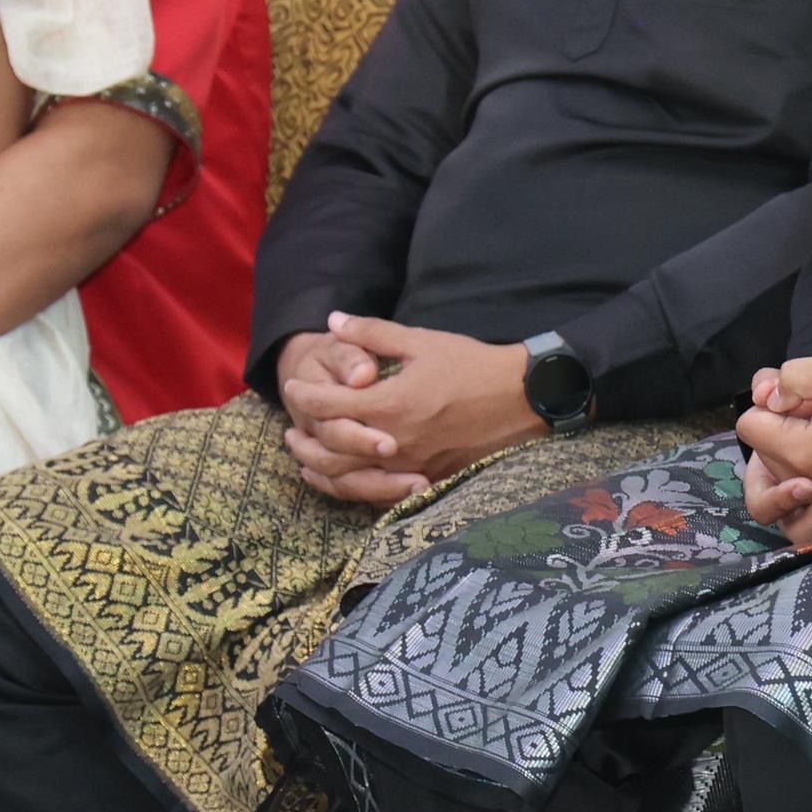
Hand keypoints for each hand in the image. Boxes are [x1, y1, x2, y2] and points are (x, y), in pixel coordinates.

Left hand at [272, 313, 537, 501]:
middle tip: (288, 427)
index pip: (330, 404)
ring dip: (320, 468)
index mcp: (389, 404)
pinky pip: (377, 491)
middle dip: (304, 438)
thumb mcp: (422, 341)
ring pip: (349, 478)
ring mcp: (409, 465)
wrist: (522, 399)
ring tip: (304, 457)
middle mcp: (393, 441)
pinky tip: (343, 478)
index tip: (293, 386)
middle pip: (330, 449)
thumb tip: (333, 321)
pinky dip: (351, 486)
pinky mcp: (425, 478)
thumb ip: (373, 333)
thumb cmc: (472, 366)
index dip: (306, 395)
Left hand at [736, 354, 811, 550]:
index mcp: (798, 452)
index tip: (804, 397)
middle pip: (762, 450)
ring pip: (781, 473)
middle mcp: (803, 483)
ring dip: (797, 447)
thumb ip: (792, 377)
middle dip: (782, 425)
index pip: (748, 424)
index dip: (770, 401)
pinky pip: (807, 494)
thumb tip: (764, 395)